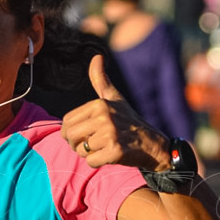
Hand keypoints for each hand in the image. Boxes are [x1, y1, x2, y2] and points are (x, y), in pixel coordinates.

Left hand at [61, 54, 169, 169]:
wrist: (152, 144)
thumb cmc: (128, 121)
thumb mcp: (114, 98)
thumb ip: (101, 80)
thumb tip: (97, 56)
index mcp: (99, 104)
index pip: (67, 122)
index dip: (71, 132)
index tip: (85, 133)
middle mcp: (104, 117)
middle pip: (69, 136)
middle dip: (76, 144)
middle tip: (92, 144)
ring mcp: (110, 134)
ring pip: (80, 150)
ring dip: (89, 154)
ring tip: (105, 147)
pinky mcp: (115, 151)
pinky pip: (91, 162)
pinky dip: (97, 162)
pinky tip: (110, 155)